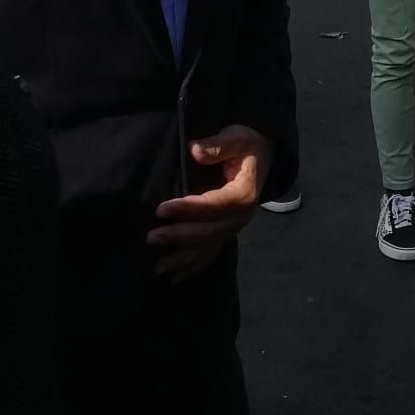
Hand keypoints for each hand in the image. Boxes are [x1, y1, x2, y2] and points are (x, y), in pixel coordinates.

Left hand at [147, 125, 271, 283]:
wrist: (263, 156)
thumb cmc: (246, 145)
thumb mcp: (236, 137)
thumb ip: (217, 145)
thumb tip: (195, 150)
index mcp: (243, 194)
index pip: (214, 205)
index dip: (188, 209)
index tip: (161, 209)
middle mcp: (241, 216)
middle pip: (209, 231)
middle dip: (180, 236)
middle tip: (152, 237)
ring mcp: (234, 227)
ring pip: (208, 247)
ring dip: (184, 259)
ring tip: (158, 268)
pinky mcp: (227, 231)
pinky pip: (211, 252)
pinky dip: (193, 266)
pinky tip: (174, 277)